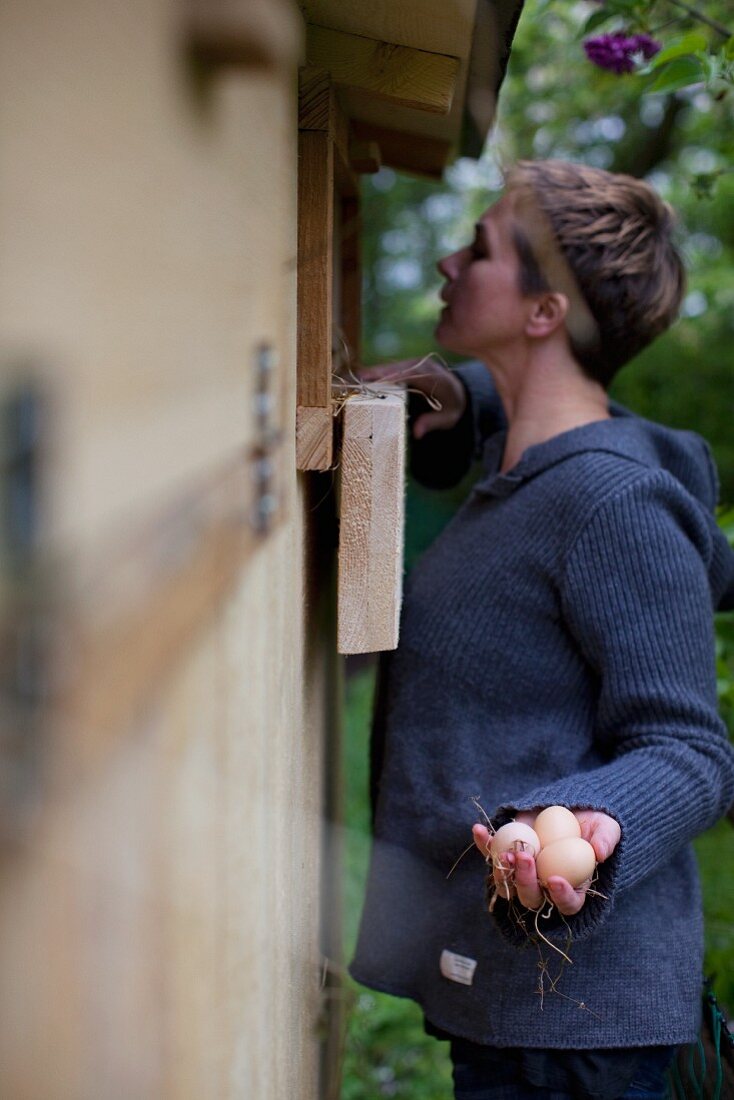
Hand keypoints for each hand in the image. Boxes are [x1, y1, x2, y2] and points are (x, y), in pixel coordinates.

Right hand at [357, 358, 466, 438]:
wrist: (461, 391)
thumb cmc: (454, 405)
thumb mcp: (449, 417)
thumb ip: (432, 423)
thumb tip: (417, 434)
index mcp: (432, 374)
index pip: (409, 373)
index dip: (390, 376)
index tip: (375, 380)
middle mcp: (421, 365)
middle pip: (395, 367)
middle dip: (376, 372)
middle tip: (357, 378)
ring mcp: (413, 365)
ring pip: (391, 367)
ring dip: (374, 372)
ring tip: (355, 379)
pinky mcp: (407, 368)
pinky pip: (391, 370)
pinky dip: (378, 375)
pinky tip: (363, 380)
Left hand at [472, 810, 620, 916]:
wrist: (572, 807)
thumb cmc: (594, 823)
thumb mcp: (606, 827)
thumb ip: (606, 839)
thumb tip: (600, 852)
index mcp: (573, 888)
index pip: (568, 904)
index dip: (561, 896)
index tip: (555, 879)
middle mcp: (545, 886)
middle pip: (531, 898)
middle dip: (525, 881)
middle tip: (524, 857)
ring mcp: (523, 872)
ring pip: (508, 883)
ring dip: (503, 870)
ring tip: (504, 850)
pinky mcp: (508, 853)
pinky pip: (492, 854)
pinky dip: (484, 844)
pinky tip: (479, 830)